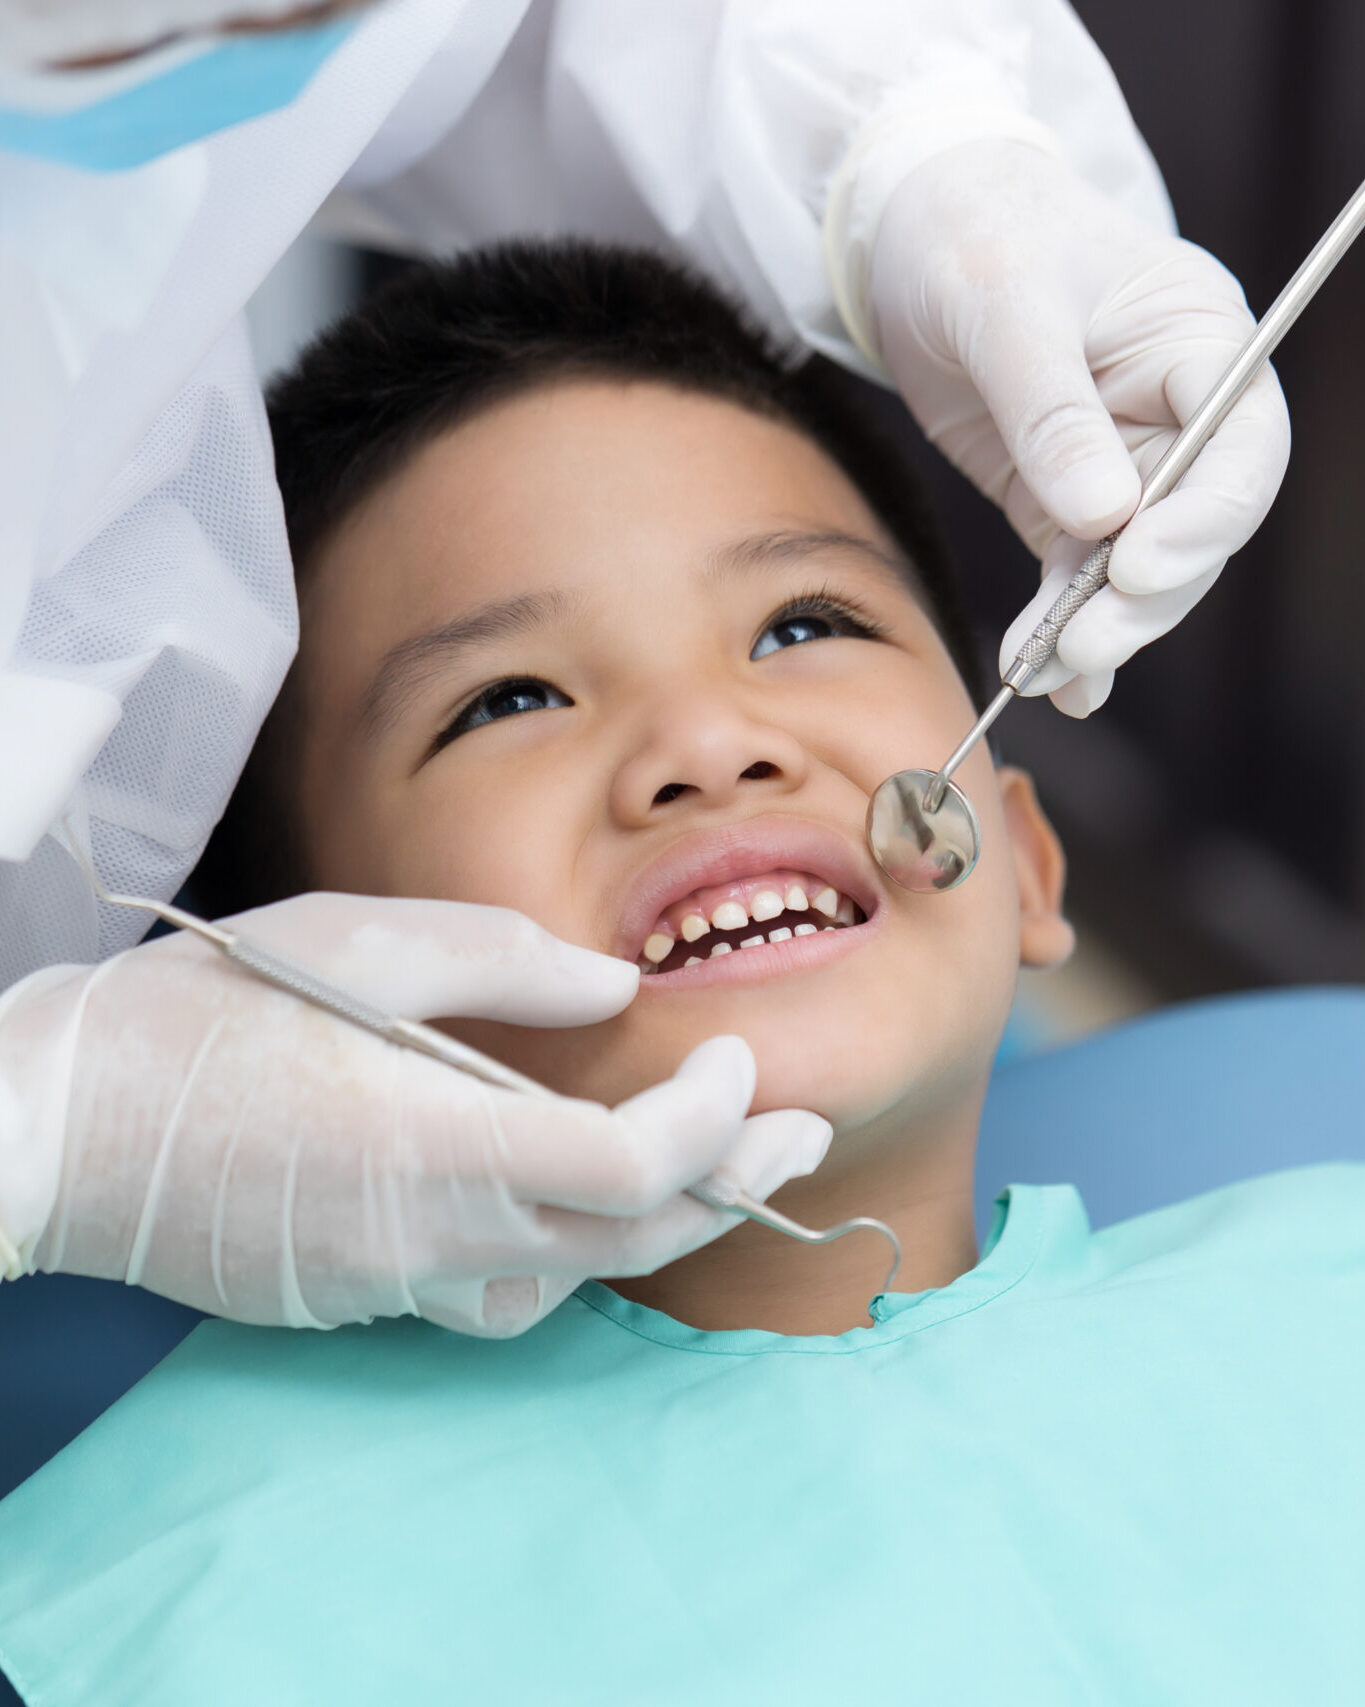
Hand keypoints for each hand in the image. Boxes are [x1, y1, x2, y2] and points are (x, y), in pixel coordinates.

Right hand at [0, 893, 829, 1336]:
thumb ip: (505, 965)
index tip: (742, 1059)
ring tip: (716, 1158)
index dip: (712, 1121)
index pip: (627, 1169)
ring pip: (571, 1280)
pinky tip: (581, 1198)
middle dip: (735, 1182)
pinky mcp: (360, 1294)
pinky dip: (568, 1248)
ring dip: (659, 1222)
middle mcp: (427, 1236)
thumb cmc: (199, 1018)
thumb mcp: (355, 943)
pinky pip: (498, 1292)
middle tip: (802, 1130)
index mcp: (433, 1141)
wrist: (59, 1127)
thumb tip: (616, 991)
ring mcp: (391, 1280)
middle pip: (628, 1240)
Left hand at [867, 140, 1290, 714]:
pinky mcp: (1060, 502)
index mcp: (1198, 343)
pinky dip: (1062, 630)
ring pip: (1134, 570)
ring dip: (1096, 627)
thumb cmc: (975, 234)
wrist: (912, 230)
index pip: (1242, 447)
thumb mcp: (1006, 305)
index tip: (1138, 564)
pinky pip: (1076, 577)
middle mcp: (1175, 414)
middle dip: (1143, 595)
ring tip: (1042, 672)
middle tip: (1083, 644)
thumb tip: (1103, 516)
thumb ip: (1052, 410)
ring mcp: (1120, 465)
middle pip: (1195, 528)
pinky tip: (1051, 680)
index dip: (1205, 518)